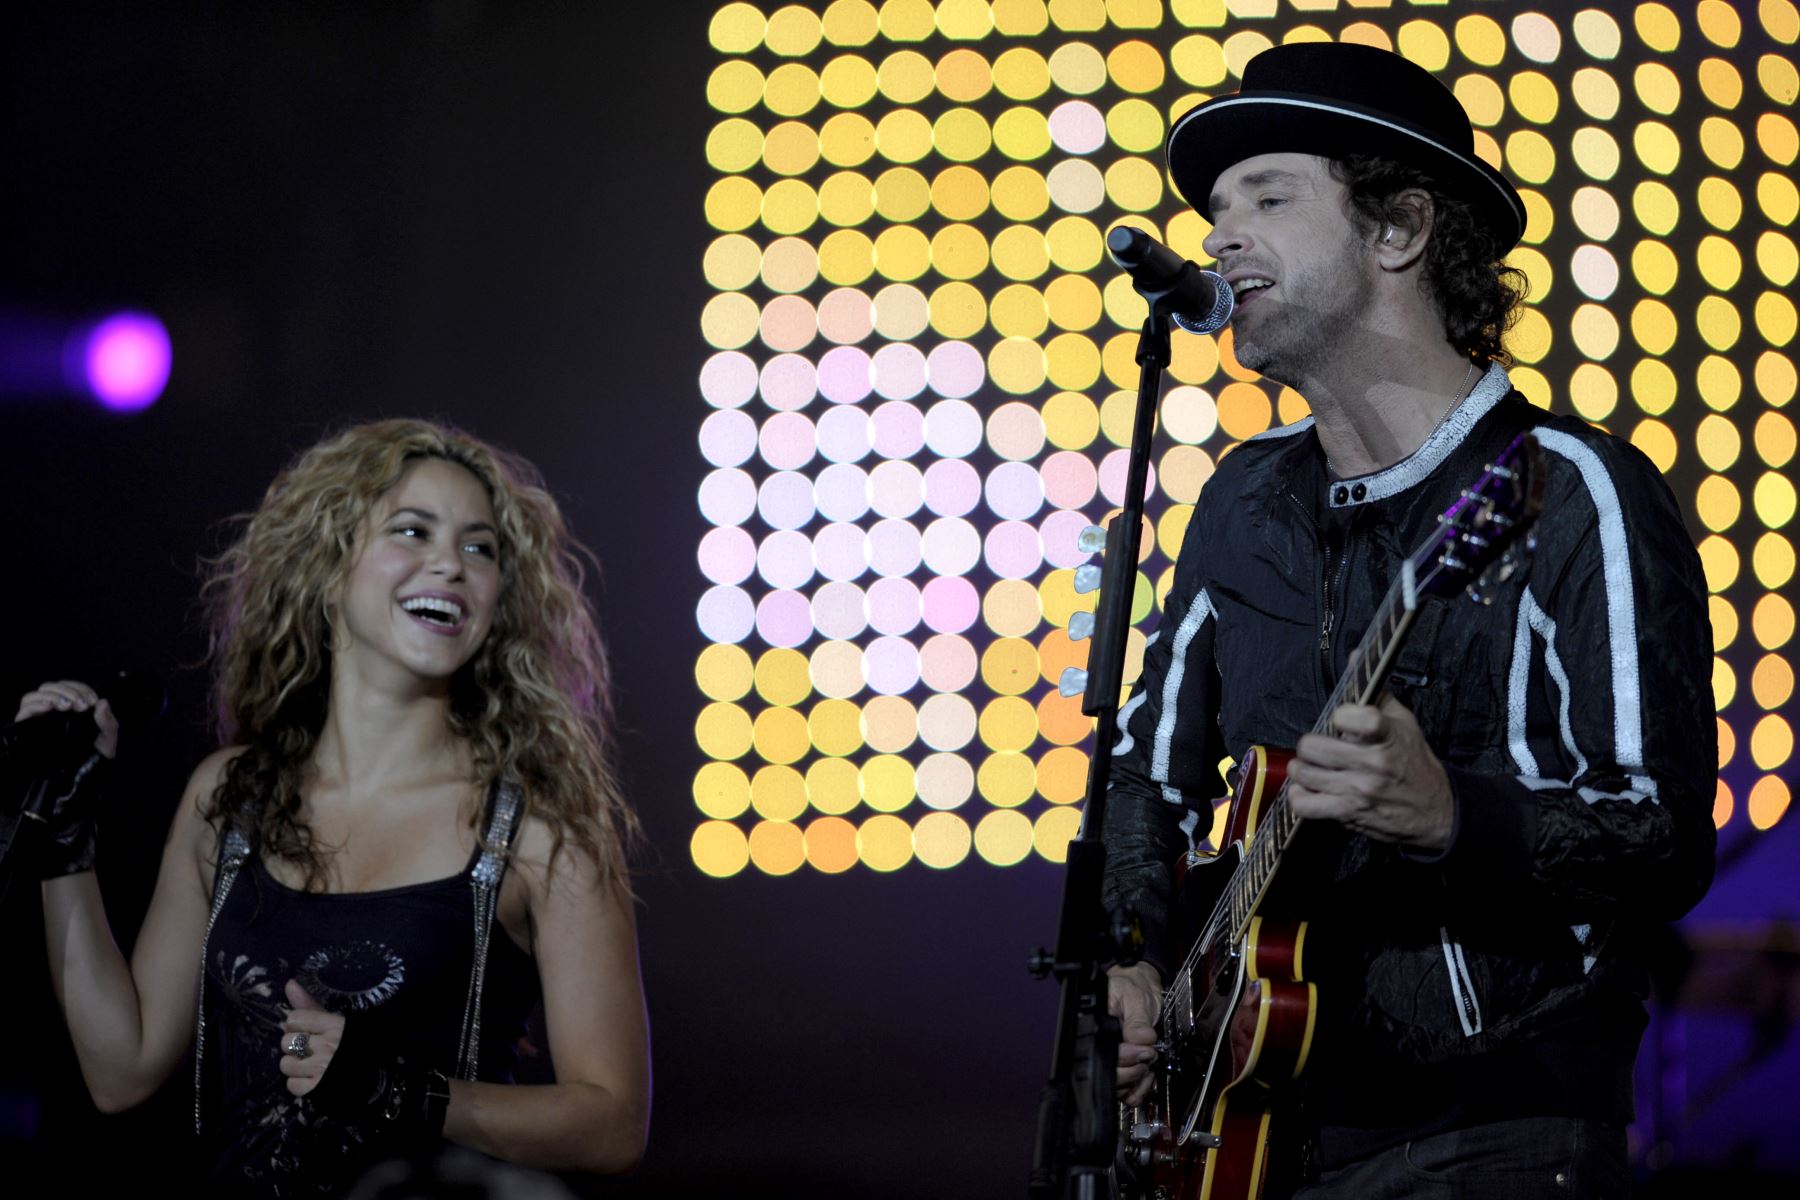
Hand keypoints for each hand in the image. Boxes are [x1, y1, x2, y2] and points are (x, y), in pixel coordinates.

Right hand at [15, 681, 118, 758]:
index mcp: (71, 706)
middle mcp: (54, 710)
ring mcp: (40, 718)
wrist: (84, 775)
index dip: (80, 688)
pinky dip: (34, 705)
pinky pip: (23, 711)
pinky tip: (48, 708)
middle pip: (50, 687)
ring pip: (35, 695)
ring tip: (65, 706)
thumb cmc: (96, 754)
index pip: (69, 687)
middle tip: (80, 705)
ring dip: (51, 695)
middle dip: (67, 691)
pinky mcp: (28, 729)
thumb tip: (102, 702)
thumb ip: (107, 719)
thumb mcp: (108, 736)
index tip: (91, 700)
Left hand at [278, 980, 345, 1097]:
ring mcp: (322, 1069)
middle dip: (295, 1047)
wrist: (374, 1077)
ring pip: (286, 1064)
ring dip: (295, 1067)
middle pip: (286, 1041)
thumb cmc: (352, 1044)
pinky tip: (312, 1079)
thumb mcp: (336, 1021)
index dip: (297, 1026)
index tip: (308, 1031)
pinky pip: (291, 1085)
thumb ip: (310, 1004)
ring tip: (310, 1065)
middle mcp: (328, 1045)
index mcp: (335, 1025)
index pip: (294, 1019)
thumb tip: (289, 983)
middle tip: (310, 1050)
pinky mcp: (317, 1090)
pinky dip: (299, 1084)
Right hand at [1108, 961, 1161, 1104]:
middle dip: (1133, 1069)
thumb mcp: (1135, 997)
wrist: (1141, 988)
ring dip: (1136, 1080)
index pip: (1101, 1052)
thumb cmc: (1132, 987)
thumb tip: (1143, 1038)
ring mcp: (1108, 1059)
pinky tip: (1146, 1077)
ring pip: (1116, 1087)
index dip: (1124, 1056)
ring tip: (1148, 1063)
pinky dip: (1138, 1090)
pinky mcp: (1121, 1068)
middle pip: (1108, 1074)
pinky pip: (1125, 1092)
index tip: (1143, 1049)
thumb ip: (1138, 1020)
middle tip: (1149, 1054)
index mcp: (1093, 1024)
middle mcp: (1097, 1045)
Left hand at [1287, 695, 1452, 850]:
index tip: (1340, 719)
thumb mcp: (1403, 722)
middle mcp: (1374, 763)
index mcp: (1388, 736)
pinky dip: (1300, 796)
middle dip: (1310, 745)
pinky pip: (1306, 804)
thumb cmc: (1414, 762)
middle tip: (1317, 747)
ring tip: (1309, 767)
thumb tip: (1355, 656)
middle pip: (1313, 746)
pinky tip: (1309, 790)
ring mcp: (1360, 790)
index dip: (1339, 715)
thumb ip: (1375, 692)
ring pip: (1305, 773)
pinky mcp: (1350, 813)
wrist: (1435, 810)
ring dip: (1301, 769)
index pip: (1354, 717)